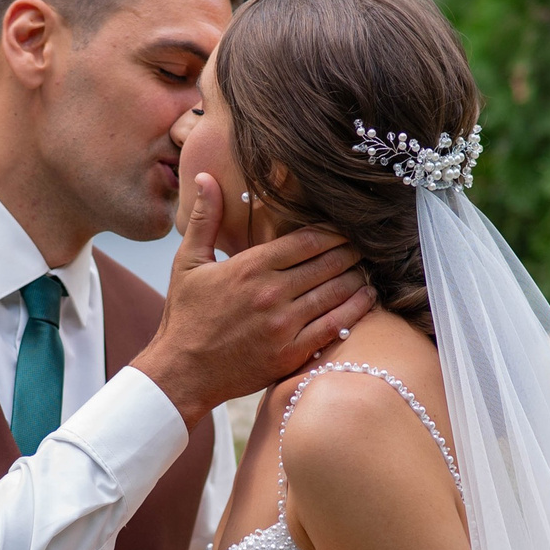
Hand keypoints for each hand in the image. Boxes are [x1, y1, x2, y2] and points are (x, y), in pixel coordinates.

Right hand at [130, 174, 374, 420]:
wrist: (182, 372)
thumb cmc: (185, 316)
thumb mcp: (188, 263)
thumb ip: (204, 218)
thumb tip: (205, 176)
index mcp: (250, 267)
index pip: (307, 240)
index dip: (333, 231)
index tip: (345, 228)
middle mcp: (271, 293)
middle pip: (328, 263)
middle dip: (351, 252)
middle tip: (364, 246)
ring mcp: (284, 325)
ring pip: (336, 292)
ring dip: (358, 277)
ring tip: (367, 269)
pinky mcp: (291, 353)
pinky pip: (335, 326)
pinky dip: (356, 309)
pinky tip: (367, 298)